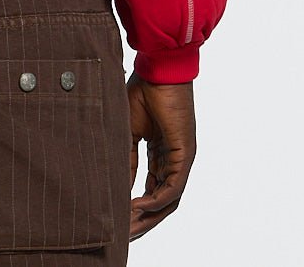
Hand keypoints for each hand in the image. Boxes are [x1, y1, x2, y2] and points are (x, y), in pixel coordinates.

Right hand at [126, 72, 196, 240]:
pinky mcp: (184, 153)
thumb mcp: (128, 131)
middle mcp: (174, 159)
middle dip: (144, 219)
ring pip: (169, 199)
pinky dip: (156, 200)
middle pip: (162, 200)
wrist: (157, 69)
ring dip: (150, 216)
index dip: (136, 206)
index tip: (119, 219)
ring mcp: (181, 158)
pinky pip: (172, 187)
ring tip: (129, 227)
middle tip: (125, 233)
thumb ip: (127, 158)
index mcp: (161, 152)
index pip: (152, 188)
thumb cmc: (143, 90)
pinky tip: (138, 206)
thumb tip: (120, 183)